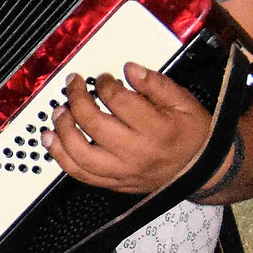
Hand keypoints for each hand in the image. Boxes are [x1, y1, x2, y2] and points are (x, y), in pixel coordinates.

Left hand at [42, 63, 216, 194]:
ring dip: (63, 130)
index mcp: (156, 128)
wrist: (201, 169)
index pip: (119, 101)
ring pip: (81, 154)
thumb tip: (129, 68)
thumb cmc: (192, 133)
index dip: (104, 84)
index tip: (102, 78)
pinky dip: (61, 157)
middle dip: (77, 99)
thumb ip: (156, 84)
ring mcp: (123, 171)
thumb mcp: (183, 101)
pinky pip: (81, 174)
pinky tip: (51, 141)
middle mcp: (137, 152)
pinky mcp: (114, 183)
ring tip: (58, 111)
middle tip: (72, 85)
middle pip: (94, 124)